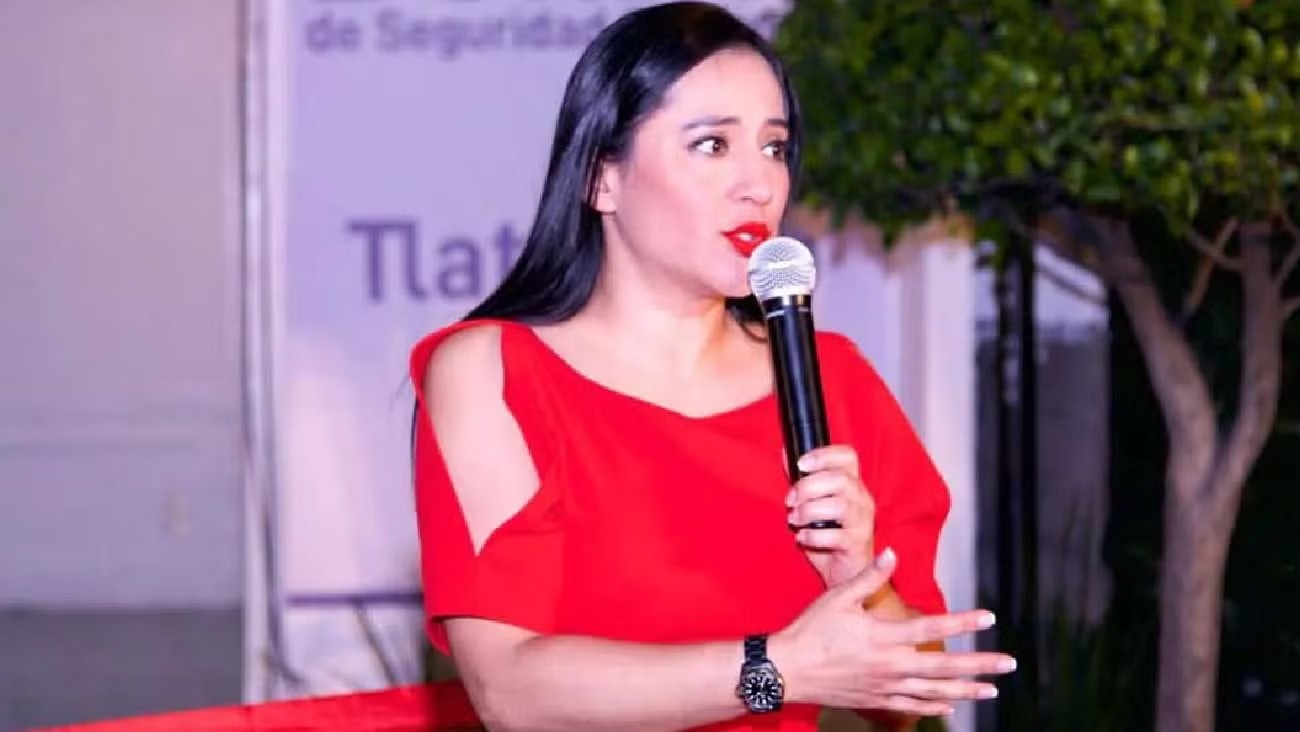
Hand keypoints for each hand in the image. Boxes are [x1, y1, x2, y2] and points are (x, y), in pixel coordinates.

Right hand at [770, 549, 1016, 717]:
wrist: (788, 670)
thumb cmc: (811, 630)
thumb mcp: (838, 597)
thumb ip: (869, 576)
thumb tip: (893, 552)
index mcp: (882, 636)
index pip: (931, 626)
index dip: (963, 622)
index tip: (989, 617)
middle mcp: (890, 665)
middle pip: (944, 666)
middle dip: (980, 664)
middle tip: (1009, 663)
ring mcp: (885, 687)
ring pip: (935, 692)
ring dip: (966, 690)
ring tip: (991, 689)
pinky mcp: (876, 701)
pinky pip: (912, 707)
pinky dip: (935, 707)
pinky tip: (952, 706)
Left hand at [786, 445, 874, 585]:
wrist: (845, 574)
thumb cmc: (829, 537)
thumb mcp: (814, 504)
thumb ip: (803, 480)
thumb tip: (786, 453)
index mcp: (853, 485)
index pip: (848, 456)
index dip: (824, 455)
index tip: (801, 464)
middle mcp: (862, 500)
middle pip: (840, 479)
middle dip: (808, 487)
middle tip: (790, 501)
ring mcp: (863, 522)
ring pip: (839, 505)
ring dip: (809, 510)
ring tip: (795, 519)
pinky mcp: (857, 545)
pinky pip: (837, 536)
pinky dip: (813, 535)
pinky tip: (802, 537)